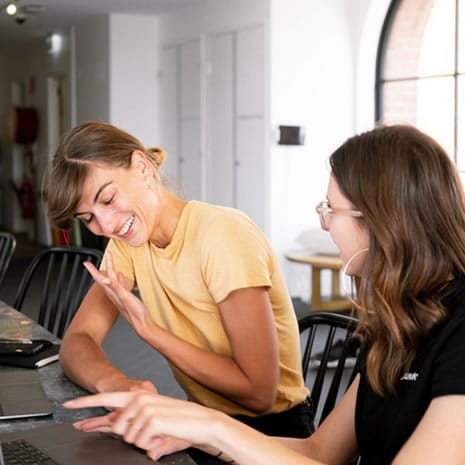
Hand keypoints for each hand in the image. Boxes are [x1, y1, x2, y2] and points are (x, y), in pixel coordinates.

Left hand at [64, 392, 219, 452]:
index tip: (68, 405)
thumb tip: (114, 430)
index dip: (85, 403)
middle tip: (149, 433)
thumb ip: (131, 427)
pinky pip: (140, 441)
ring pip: (127, 437)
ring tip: (160, 433)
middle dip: (128, 436)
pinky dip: (151, 443)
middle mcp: (139, 399)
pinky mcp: (151, 419)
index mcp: (138, 397)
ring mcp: (144, 408)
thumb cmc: (180, 423)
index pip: (106, 400)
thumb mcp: (152, 426)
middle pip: (115, 427)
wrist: (201, 422)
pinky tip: (162, 435)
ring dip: (143, 441)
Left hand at [83, 253, 153, 334]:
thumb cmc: (135, 312)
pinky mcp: (124, 296)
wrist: (142, 323)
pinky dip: (118, 278)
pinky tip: (120, 276)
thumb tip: (106, 278)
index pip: (99, 278)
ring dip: (109, 271)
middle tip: (92, 262)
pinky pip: (119, 284)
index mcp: (112, 292)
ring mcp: (118, 295)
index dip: (92, 270)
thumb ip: (116, 287)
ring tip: (108, 264)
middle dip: (97, 269)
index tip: (86, 263)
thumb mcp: (124, 297)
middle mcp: (113, 293)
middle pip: (103, 278)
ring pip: (110, 280)